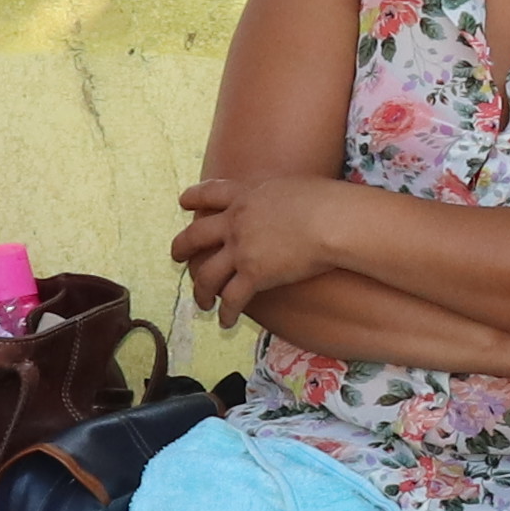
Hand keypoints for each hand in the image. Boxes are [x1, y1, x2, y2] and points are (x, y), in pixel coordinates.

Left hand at [172, 169, 351, 321]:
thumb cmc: (328, 201)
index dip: (194, 197)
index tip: (183, 202)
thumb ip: (280, 197)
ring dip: (200, 291)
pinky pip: (231, 299)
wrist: (333, 220)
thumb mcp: (294, 187)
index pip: (211, 193)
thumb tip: (291, 203)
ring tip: (202, 303)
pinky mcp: (253, 275)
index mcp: (246, 195)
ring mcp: (241, 249)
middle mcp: (236, 222)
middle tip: (176, 257)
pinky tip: (226, 323)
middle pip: (195, 235)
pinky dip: (226, 314)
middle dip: (181, 248)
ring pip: (206, 275)